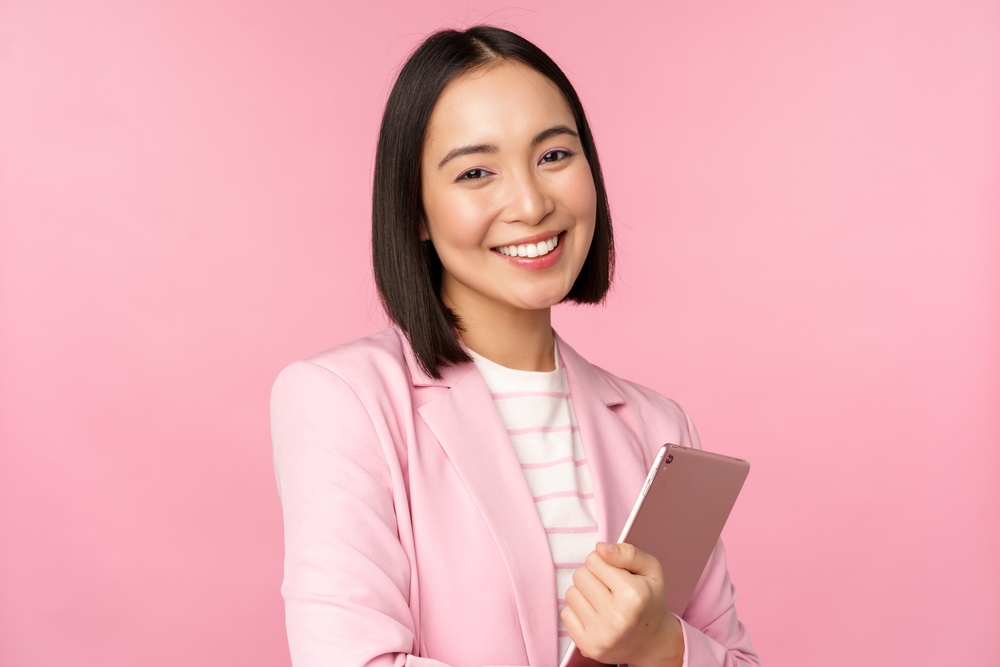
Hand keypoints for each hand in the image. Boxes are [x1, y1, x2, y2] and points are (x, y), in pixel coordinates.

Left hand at [560, 542, 683, 666]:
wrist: (652, 642)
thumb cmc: (649, 601)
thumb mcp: (651, 570)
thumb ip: (628, 552)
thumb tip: (600, 547)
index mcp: (633, 595)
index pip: (594, 559)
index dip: (603, 562)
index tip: (615, 573)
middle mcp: (617, 617)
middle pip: (579, 575)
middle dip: (592, 576)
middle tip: (609, 588)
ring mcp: (601, 635)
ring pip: (570, 593)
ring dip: (584, 593)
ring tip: (602, 602)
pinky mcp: (588, 646)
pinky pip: (565, 613)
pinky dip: (578, 611)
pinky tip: (595, 615)